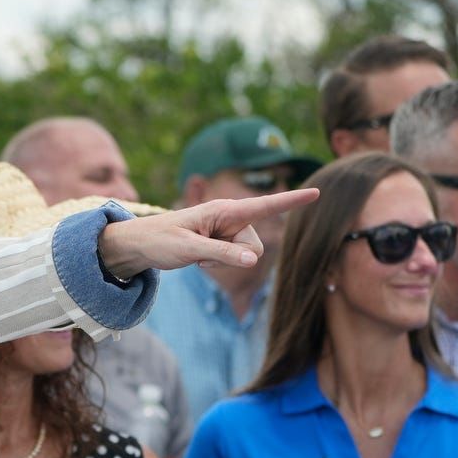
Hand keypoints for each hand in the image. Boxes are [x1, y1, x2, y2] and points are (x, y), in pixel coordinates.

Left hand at [96, 188, 319, 277]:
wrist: (140, 246)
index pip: (264, 206)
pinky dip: (217, 265)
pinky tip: (198, 259)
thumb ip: (222, 254)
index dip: (291, 201)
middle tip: (203, 255)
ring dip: (224, 263)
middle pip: (256, 245)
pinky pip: (234, 261)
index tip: (317, 192)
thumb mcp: (189, 249)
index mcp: (224, 211)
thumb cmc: (160, 241)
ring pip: (247, 256)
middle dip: (236, 256)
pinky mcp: (221, 244)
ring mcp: (226, 232)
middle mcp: (230, 218)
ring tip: (197, 255)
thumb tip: (254, 260)